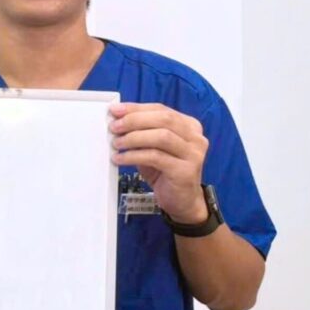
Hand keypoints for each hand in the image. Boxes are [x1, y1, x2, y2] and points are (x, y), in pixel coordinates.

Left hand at [109, 102, 208, 222]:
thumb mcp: (153, 148)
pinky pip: (155, 157)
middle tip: (114, 127)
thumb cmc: (165, 171)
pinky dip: (134, 156)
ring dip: (133, 138)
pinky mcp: (185, 171)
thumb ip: (141, 132)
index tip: (115, 110)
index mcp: (189, 126)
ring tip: (116, 143)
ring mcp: (193, 154)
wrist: (183, 201)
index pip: (161, 109)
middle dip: (134, 120)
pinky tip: (120, 158)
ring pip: (161, 136)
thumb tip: (116, 119)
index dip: (136, 108)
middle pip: (163, 119)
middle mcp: (195, 138)